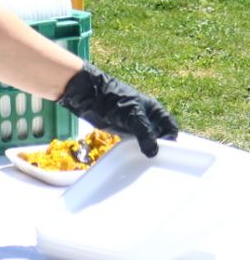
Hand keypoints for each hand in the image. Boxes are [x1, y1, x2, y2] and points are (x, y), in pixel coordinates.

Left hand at [58, 64, 178, 156]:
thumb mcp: (134, 115)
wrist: (89, 95)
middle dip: (161, 147)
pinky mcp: (124, 132)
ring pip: (148, 141)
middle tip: (161, 162)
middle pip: (160, 136)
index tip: (169, 152)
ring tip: (150, 164)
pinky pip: (135, 143)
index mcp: (154, 110)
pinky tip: (137, 159)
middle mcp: (147, 118)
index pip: (170, 126)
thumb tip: (153, 153)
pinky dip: (137, 150)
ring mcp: (135, 125)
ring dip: (148, 149)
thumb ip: (145, 133)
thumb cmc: (114, 99)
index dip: (172, 138)